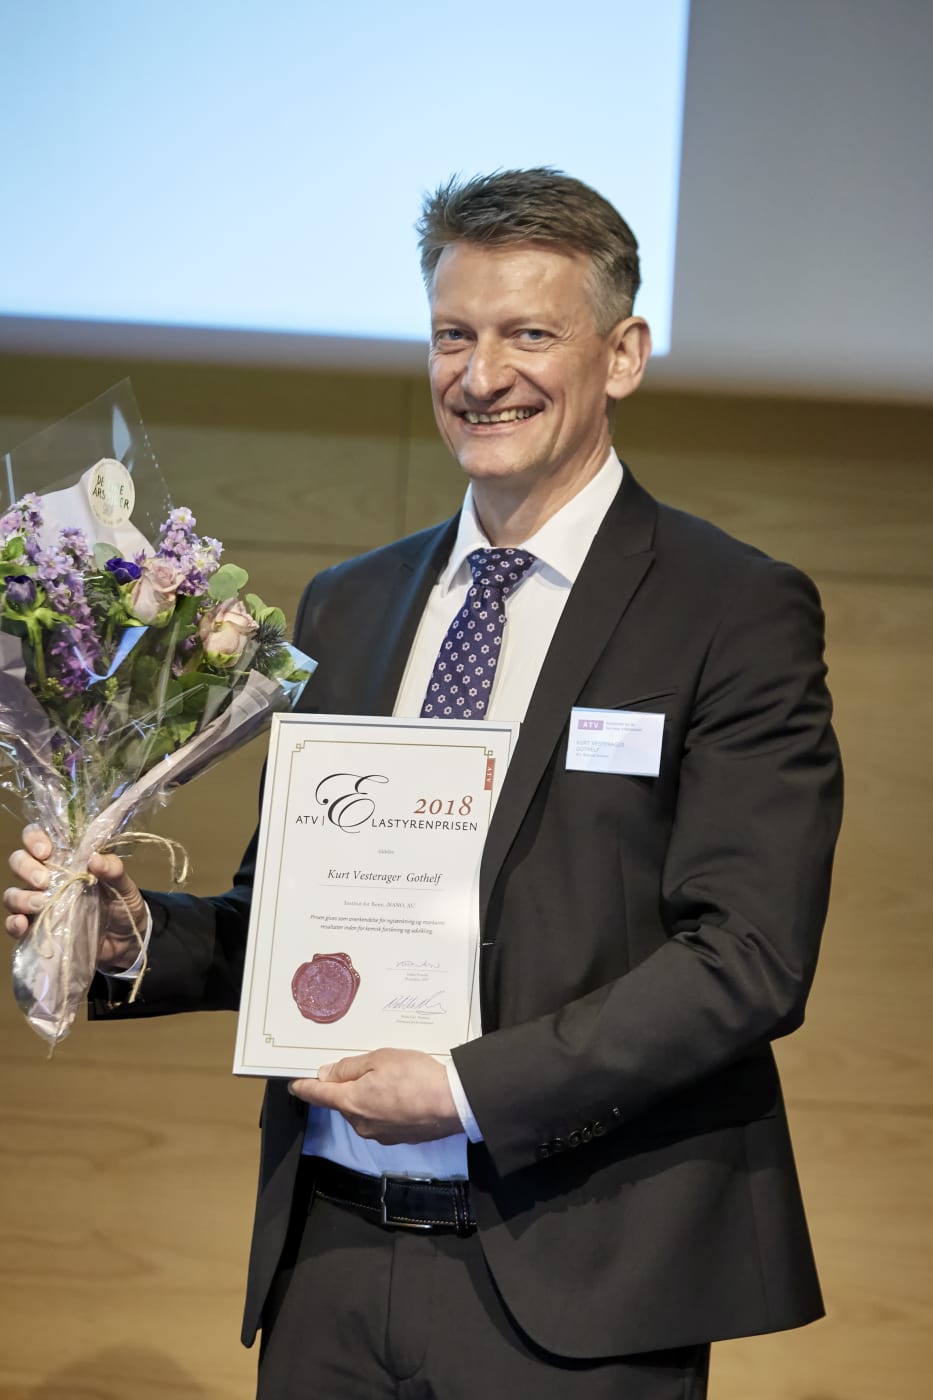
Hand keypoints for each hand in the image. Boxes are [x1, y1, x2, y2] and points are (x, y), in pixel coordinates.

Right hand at [5, 824, 148, 971]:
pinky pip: (13, 923)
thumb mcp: (124, 884)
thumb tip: (94, 858)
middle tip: (44, 880)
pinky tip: (23, 924)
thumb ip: (113, 869)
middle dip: (26, 868)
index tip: (45, 851)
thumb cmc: (122, 904)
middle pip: (19, 862)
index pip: (38, 837)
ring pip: (13, 893)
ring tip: (41, 904)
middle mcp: (47, 877)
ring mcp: (38, 903)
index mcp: (66, 858)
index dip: (34, 838)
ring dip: (21, 897)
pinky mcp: (37, 928)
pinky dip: (14, 923)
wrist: (126, 941)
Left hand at [290, 1048, 461, 1144]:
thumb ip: (349, 1067)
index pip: (318, 1095)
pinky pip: (381, 1120)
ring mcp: (379, 1135)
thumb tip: (326, 1075)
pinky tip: (402, 1097)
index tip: (295, 1084)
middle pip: (343, 1103)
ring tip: (390, 1081)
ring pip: (363, 1112)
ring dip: (368, 1098)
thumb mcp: (379, 1059)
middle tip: (364, 1068)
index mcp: (351, 1102)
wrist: (452, 1104)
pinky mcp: (397, 1139)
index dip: (304, 1087)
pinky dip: (384, 1109)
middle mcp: (360, 1124)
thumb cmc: (414, 1076)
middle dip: (347, 1088)